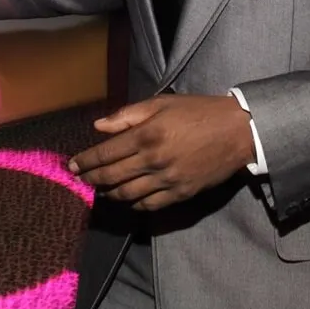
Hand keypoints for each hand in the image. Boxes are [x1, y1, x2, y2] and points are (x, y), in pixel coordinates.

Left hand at [68, 95, 254, 210]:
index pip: (106, 153)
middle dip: (92, 179)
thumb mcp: (161, 103)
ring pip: (128, 194)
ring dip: (110, 193)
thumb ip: (127, 115)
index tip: (72, 165)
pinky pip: (151, 205)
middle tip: (80, 179)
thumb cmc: (197, 111)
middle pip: (112, 176)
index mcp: (146, 135)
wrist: (237, 131)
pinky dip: (135, 205)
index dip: (86, 161)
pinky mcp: (181, 193)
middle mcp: (153, 160)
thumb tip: (99, 127)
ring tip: (101, 190)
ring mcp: (167, 180)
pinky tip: (128, 200)